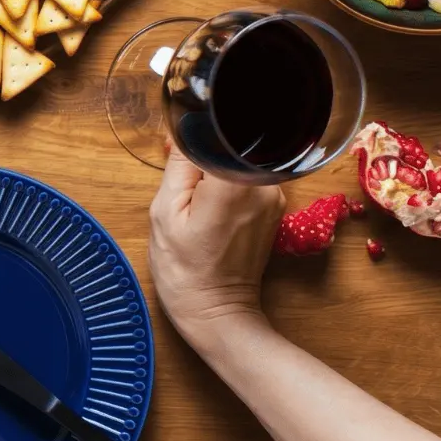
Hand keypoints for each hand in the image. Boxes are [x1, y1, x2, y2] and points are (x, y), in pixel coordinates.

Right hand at [148, 147, 286, 343]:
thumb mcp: (165, 213)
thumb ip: (178, 165)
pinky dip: (229, 183)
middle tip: (182, 181)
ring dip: (217, 169)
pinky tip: (211, 208)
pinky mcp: (275, 208)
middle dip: (205, 152)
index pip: (216, 133)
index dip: (192, 136)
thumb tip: (185, 129)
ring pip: (240, 161)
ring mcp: (275, 197)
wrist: (217, 311)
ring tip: (196, 200)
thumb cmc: (184, 268)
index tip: (174, 152)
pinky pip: (249, 178)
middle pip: (232, 145)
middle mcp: (264, 184)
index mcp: (234, 182)